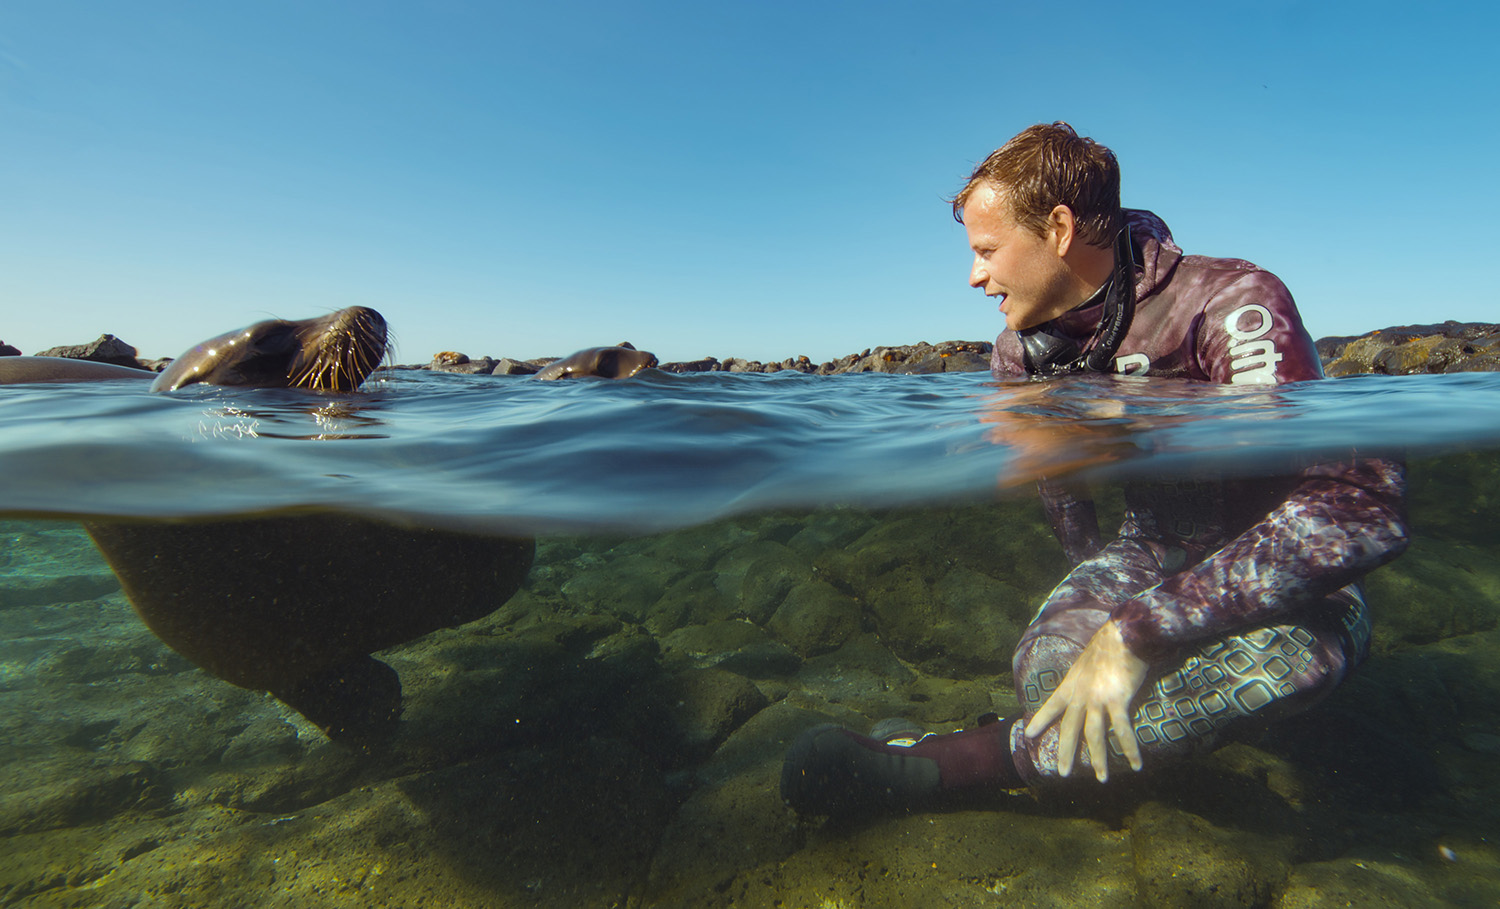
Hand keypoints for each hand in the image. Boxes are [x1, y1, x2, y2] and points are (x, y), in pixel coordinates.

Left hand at [1023, 620, 1147, 781]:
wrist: (1123, 635)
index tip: (1028, 734)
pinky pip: (1123, 731)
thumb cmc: (1109, 645)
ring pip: (1095, 736)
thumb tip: (1086, 685)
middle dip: (1066, 752)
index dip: (1040, 720)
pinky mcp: (1117, 701)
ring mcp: (1097, 699)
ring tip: (1101, 778)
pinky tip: (1135, 764)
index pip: (1051, 705)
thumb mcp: (1087, 662)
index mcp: (1071, 684)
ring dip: (1100, 760)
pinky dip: (1130, 749)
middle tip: (1062, 773)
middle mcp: (1080, 694)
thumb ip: (1084, 677)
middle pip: (1070, 729)